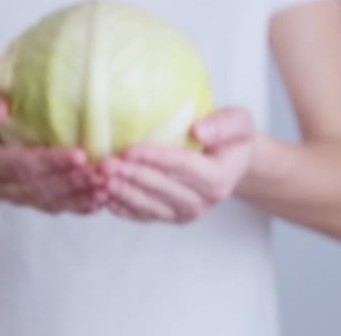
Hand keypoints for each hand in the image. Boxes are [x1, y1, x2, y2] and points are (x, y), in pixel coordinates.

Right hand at [0, 83, 107, 213]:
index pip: (21, 165)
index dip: (51, 163)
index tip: (81, 155)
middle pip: (40, 188)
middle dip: (74, 182)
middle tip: (104, 174)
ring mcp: (14, 196)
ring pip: (50, 202)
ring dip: (80, 197)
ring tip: (108, 187)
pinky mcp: (29, 200)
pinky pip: (55, 207)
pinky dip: (79, 205)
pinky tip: (101, 201)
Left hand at [100, 108, 255, 222]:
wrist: (231, 163)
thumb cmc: (232, 139)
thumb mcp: (239, 123)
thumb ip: (224, 125)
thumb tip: (198, 131)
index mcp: (218, 178)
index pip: (181, 167)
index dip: (154, 159)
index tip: (128, 150)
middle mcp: (203, 202)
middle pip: (161, 188)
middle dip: (131, 176)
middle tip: (105, 165)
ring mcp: (186, 214)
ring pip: (150, 205)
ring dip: (123, 194)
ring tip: (100, 181)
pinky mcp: (171, 218)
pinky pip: (144, 216)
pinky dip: (124, 209)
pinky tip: (105, 199)